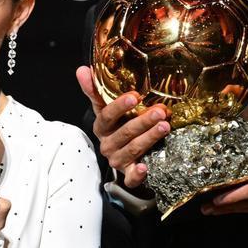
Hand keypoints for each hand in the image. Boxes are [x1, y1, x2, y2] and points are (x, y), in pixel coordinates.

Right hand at [75, 65, 169, 187]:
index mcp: (101, 127)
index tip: (134, 95)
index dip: (119, 106)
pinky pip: (130, 178)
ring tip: (165, 126)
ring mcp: (117, 160)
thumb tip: (82, 69)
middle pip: (124, 133)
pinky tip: (144, 167)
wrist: (122, 154)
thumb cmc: (116, 126)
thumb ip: (95, 90)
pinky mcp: (127, 174)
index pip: (106, 115)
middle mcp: (108, 144)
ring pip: (132, 150)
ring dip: (149, 138)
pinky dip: (136, 174)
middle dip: (143, 122)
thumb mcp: (105, 108)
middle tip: (160, 111)